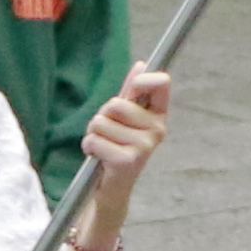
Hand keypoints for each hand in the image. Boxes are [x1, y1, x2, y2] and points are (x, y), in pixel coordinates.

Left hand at [73, 63, 174, 208]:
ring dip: (93, 134)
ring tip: (104, 146)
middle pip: (116, 103)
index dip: (142, 80)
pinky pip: (95, 140)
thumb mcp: (124, 117)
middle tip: (109, 133)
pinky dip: (90, 147)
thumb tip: (141, 65)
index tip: (133, 89)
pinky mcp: (128, 161)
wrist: (112, 186)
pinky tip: (100, 158)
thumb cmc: (117, 146)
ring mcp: (144, 146)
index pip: (161, 83)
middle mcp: (157, 130)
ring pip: (101, 122)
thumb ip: (132, 92)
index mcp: (159, 115)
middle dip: (103, 116)